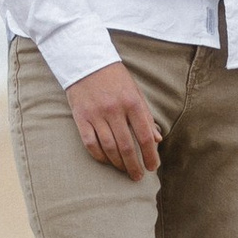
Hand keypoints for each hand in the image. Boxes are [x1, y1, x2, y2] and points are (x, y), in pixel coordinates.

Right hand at [67, 60, 161, 174]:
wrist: (86, 61)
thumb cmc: (115, 78)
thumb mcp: (135, 92)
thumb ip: (145, 116)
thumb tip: (157, 139)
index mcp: (132, 102)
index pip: (144, 135)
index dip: (150, 155)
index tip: (152, 167)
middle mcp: (114, 110)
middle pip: (127, 146)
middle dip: (134, 165)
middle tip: (138, 176)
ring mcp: (96, 114)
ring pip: (109, 147)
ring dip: (118, 163)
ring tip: (124, 170)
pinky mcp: (81, 117)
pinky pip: (90, 143)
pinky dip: (99, 156)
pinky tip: (106, 161)